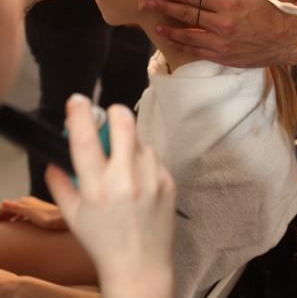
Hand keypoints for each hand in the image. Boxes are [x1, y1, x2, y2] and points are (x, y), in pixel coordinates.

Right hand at [0, 196, 66, 230]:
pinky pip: (23, 214)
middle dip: (3, 214)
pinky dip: (17, 218)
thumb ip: (16, 208)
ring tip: (4, 225)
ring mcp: (33, 206)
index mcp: (24, 200)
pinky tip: (17, 223)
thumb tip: (3, 202)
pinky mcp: (38, 212)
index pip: (6, 206)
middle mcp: (28, 201)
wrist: (63, 219)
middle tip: (0, 225)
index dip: (0, 213)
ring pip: (17, 210)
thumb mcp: (29, 213)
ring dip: (9, 216)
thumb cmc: (47, 217)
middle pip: (11, 207)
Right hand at [46, 96, 175, 297]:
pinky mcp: (169, 181)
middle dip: (115, 113)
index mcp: (97, 188)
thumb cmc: (103, 242)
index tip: (78, 100)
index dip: (81, 114)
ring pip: (140, 140)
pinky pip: (154, 157)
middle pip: (124, 124)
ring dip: (130, 144)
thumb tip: (55, 160)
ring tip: (126, 166)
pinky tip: (141, 182)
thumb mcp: (73, 216)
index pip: (86, 140)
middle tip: (110, 118)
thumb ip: (60, 184)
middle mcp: (126, 180)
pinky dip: (144, 162)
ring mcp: (152, 179)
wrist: (141, 267)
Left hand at [147, 0, 296, 66]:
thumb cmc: (265, 15)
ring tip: (155, 24)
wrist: (281, 41)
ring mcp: (220, 42)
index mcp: (229, 5)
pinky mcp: (221, 56)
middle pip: (187, 14)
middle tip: (148, 2)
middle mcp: (222, 24)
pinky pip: (196, 50)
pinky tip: (171, 40)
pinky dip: (182, 44)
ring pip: (188, 34)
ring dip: (169, 28)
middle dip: (165, 7)